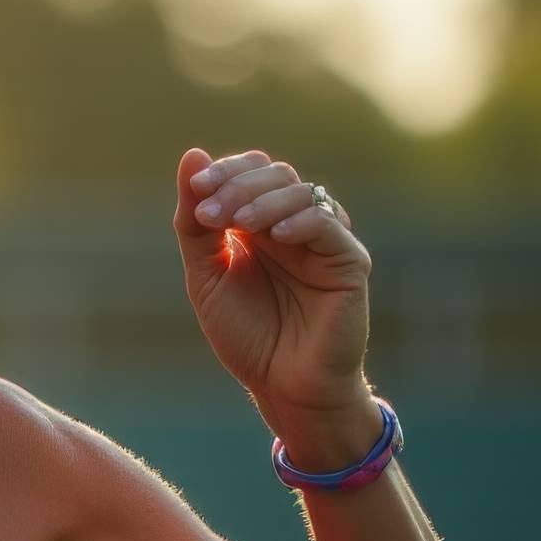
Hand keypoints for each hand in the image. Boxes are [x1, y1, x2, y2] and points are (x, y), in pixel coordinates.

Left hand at [175, 149, 379, 461]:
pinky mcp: (350, 261)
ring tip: (236, 225)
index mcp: (260, 224)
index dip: (224, 171)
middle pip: (275, 174)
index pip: (249, 171)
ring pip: (301, 192)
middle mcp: (294, 224)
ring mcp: (324, 240)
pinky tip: (274, 237)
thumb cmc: (247, 334)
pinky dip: (300, 221)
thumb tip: (191, 155)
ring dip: (262, 201)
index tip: (197, 187)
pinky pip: (328, 224)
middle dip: (238, 186)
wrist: (282, 385)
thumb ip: (195, 223)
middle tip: (210, 213)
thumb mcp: (206, 276)